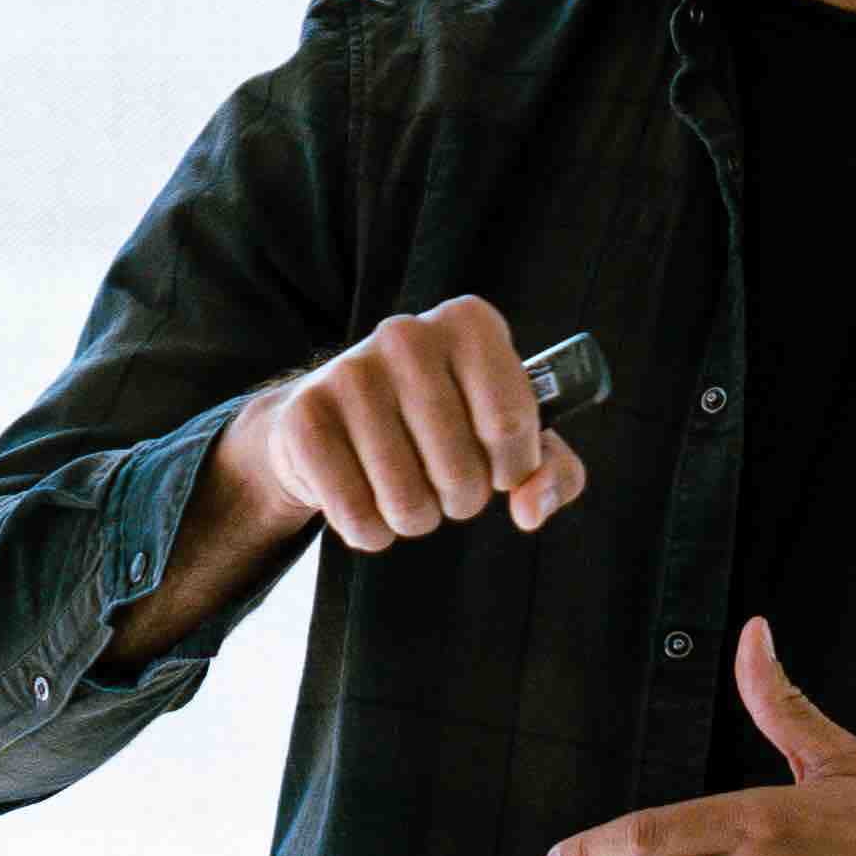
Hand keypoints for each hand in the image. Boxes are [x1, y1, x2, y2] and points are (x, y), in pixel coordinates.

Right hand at [239, 298, 577, 556]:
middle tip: (446, 484)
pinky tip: (365, 502)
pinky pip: (356, 514)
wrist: (332, 420)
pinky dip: (369, 531)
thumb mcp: (508, 437)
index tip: (500, 467)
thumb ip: (551, 472)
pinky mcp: (304, 417)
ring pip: (407, 500)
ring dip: (415, 520)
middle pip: (463, 470)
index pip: (514, 423)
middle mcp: (408, 334)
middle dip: (462, 500)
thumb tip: (531, 509)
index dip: (514, 468)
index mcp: (470, 324)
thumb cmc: (440, 425)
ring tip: (407, 492)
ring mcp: (350, 372)